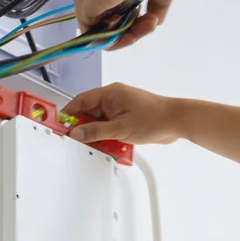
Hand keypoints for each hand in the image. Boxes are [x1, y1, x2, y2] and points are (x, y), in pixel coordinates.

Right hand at [64, 83, 183, 144]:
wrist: (178, 122)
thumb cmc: (155, 118)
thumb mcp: (120, 128)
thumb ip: (96, 131)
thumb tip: (77, 133)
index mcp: (109, 94)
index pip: (80, 101)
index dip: (68, 115)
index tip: (61, 127)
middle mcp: (113, 99)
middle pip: (88, 114)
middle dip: (86, 129)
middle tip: (84, 141)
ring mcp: (120, 110)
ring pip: (99, 124)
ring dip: (100, 136)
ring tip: (107, 144)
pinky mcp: (126, 119)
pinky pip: (110, 129)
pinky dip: (110, 138)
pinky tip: (116, 146)